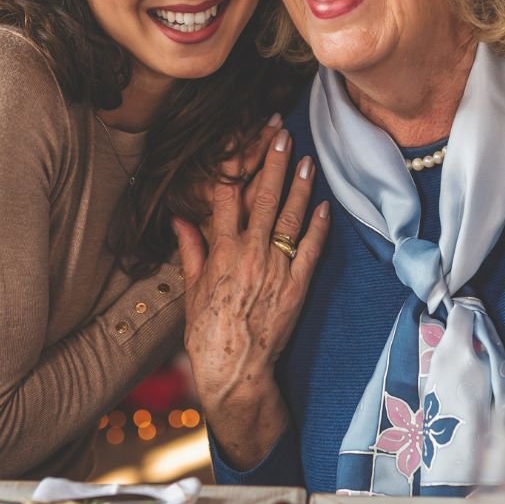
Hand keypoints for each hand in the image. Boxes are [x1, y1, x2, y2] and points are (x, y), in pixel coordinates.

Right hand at [174, 129, 329, 468]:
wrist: (236, 370)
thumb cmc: (208, 332)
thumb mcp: (193, 289)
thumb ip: (191, 249)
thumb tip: (180, 218)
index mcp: (221, 251)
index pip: (227, 195)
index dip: (235, 163)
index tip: (242, 140)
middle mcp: (250, 253)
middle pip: (263, 197)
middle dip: (273, 162)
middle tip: (281, 133)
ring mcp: (277, 268)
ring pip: (290, 217)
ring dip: (299, 185)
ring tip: (306, 159)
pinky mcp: (297, 285)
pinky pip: (311, 248)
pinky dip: (318, 225)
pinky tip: (324, 204)